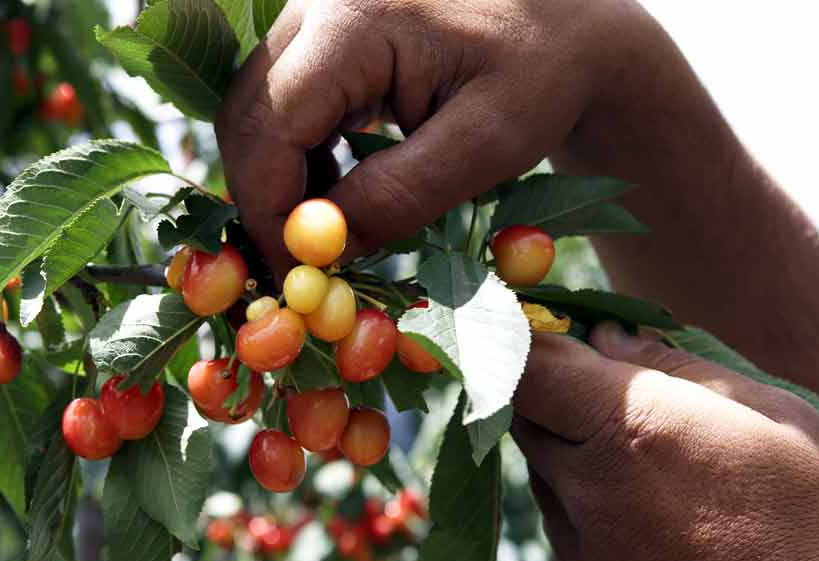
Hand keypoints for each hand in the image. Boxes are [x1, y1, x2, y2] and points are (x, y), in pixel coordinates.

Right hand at [216, 0, 661, 275]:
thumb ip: (402, 192)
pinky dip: (297, 154)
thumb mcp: (487, 143)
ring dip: (279, 178)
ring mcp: (316, 10)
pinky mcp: (324, 28)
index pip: (270, 126)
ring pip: (257, 110)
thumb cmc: (544, 72)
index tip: (295, 275)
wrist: (570, 20)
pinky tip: (338, 188)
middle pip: (248, 116)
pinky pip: (284, 100)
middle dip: (266, 198)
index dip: (269, 209)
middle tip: (304, 267)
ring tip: (327, 232)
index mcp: (356, 19)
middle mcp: (318, 2)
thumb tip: (326, 246)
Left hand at [512, 323, 818, 560]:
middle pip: (525, 411)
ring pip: (545, 466)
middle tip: (614, 386)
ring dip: (574, 443)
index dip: (534, 338)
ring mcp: (581, 542)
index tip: (566, 330)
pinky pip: (567, 519)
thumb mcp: (777, 418)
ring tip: (653, 456)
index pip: (526, 362)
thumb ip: (683, 370)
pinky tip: (652, 507)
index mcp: (627, 425)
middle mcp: (585, 484)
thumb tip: (613, 337)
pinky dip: (589, 496)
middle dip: (556, 387)